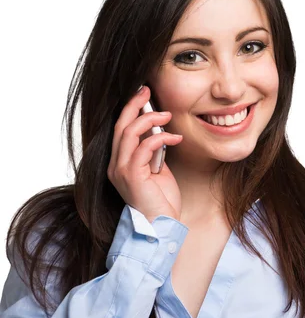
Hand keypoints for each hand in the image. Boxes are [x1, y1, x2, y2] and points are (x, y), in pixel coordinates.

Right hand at [107, 85, 183, 222]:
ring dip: (149, 120)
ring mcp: (122, 171)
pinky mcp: (132, 176)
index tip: (142, 94)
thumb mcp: (157, 171)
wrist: (161, 227)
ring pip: (129, 134)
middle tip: (147, 90)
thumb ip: (153, 153)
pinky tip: (175, 137)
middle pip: (120, 126)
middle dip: (134, 105)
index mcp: (120, 163)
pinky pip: (143, 148)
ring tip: (167, 115)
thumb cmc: (161, 201)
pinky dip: (160, 138)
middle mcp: (116, 165)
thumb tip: (158, 133)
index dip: (129, 110)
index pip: (120, 129)